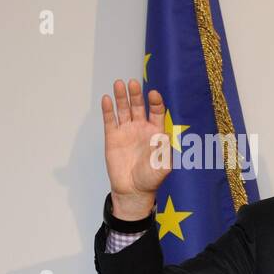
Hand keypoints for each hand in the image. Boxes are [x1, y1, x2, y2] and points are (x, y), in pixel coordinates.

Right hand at [101, 78, 169, 219]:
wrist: (133, 190)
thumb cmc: (151, 179)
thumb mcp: (163, 167)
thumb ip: (165, 153)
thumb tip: (166, 139)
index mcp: (156, 133)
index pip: (156, 112)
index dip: (155, 102)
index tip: (153, 94)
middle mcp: (141, 129)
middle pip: (139, 107)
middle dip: (136, 95)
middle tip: (132, 83)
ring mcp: (126, 131)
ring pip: (124, 110)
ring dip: (122, 97)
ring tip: (119, 84)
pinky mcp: (113, 137)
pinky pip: (110, 120)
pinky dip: (108, 109)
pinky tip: (107, 99)